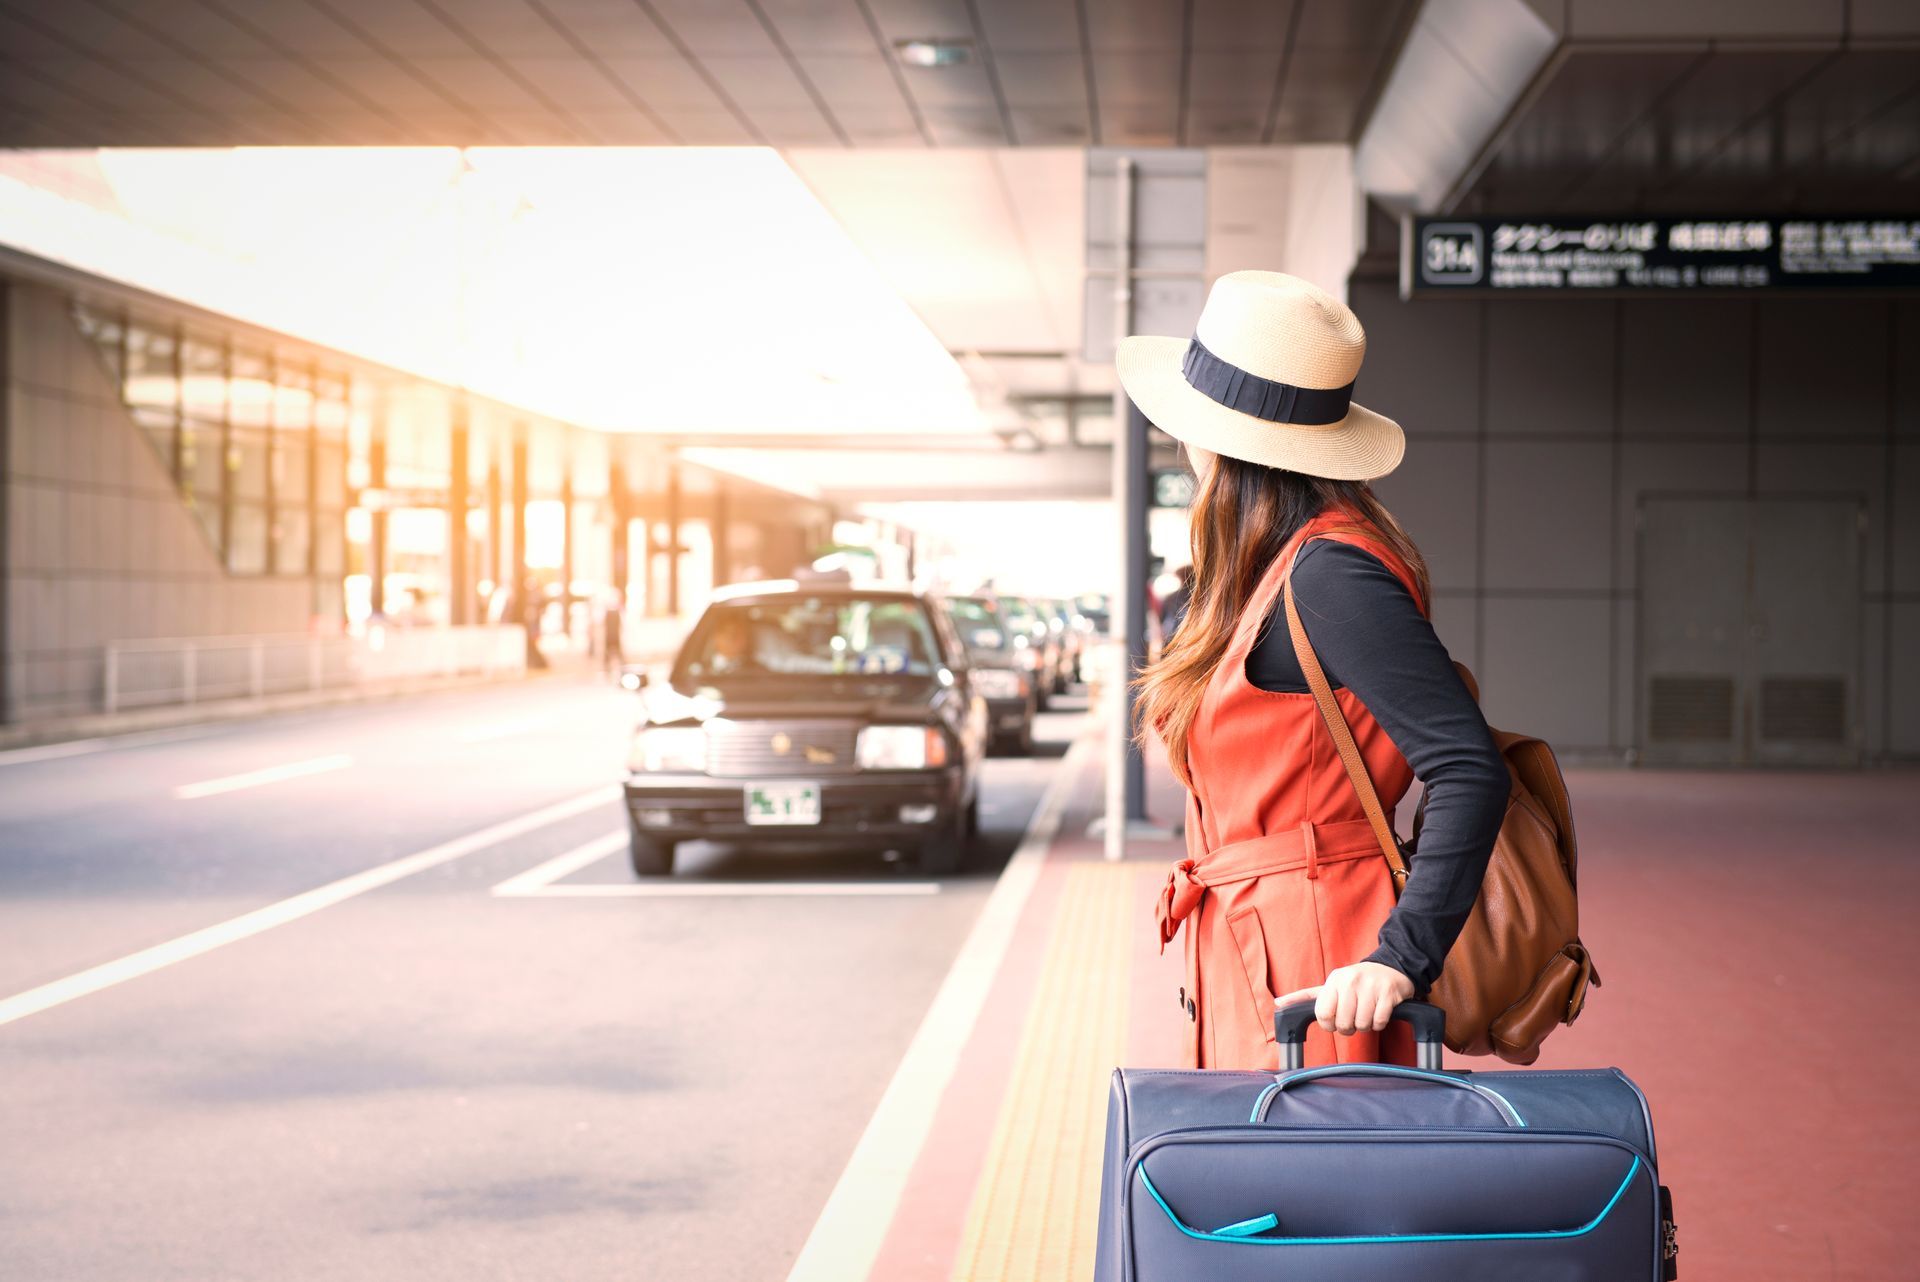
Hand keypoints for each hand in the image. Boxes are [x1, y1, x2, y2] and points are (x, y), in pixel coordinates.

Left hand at [1276, 962, 1415, 1035]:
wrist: (1391, 968)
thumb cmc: (1355, 982)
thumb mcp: (1330, 985)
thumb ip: (1306, 996)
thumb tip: (1278, 1003)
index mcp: (1334, 981)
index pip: (1323, 1013)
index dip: (1328, 1025)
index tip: (1333, 1021)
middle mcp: (1351, 981)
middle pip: (1343, 1023)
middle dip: (1348, 1028)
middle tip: (1352, 1019)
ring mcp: (1371, 986)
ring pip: (1362, 1025)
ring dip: (1365, 1026)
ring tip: (1366, 1014)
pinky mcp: (1389, 993)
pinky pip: (1379, 1022)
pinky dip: (1379, 1024)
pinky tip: (1378, 1013)